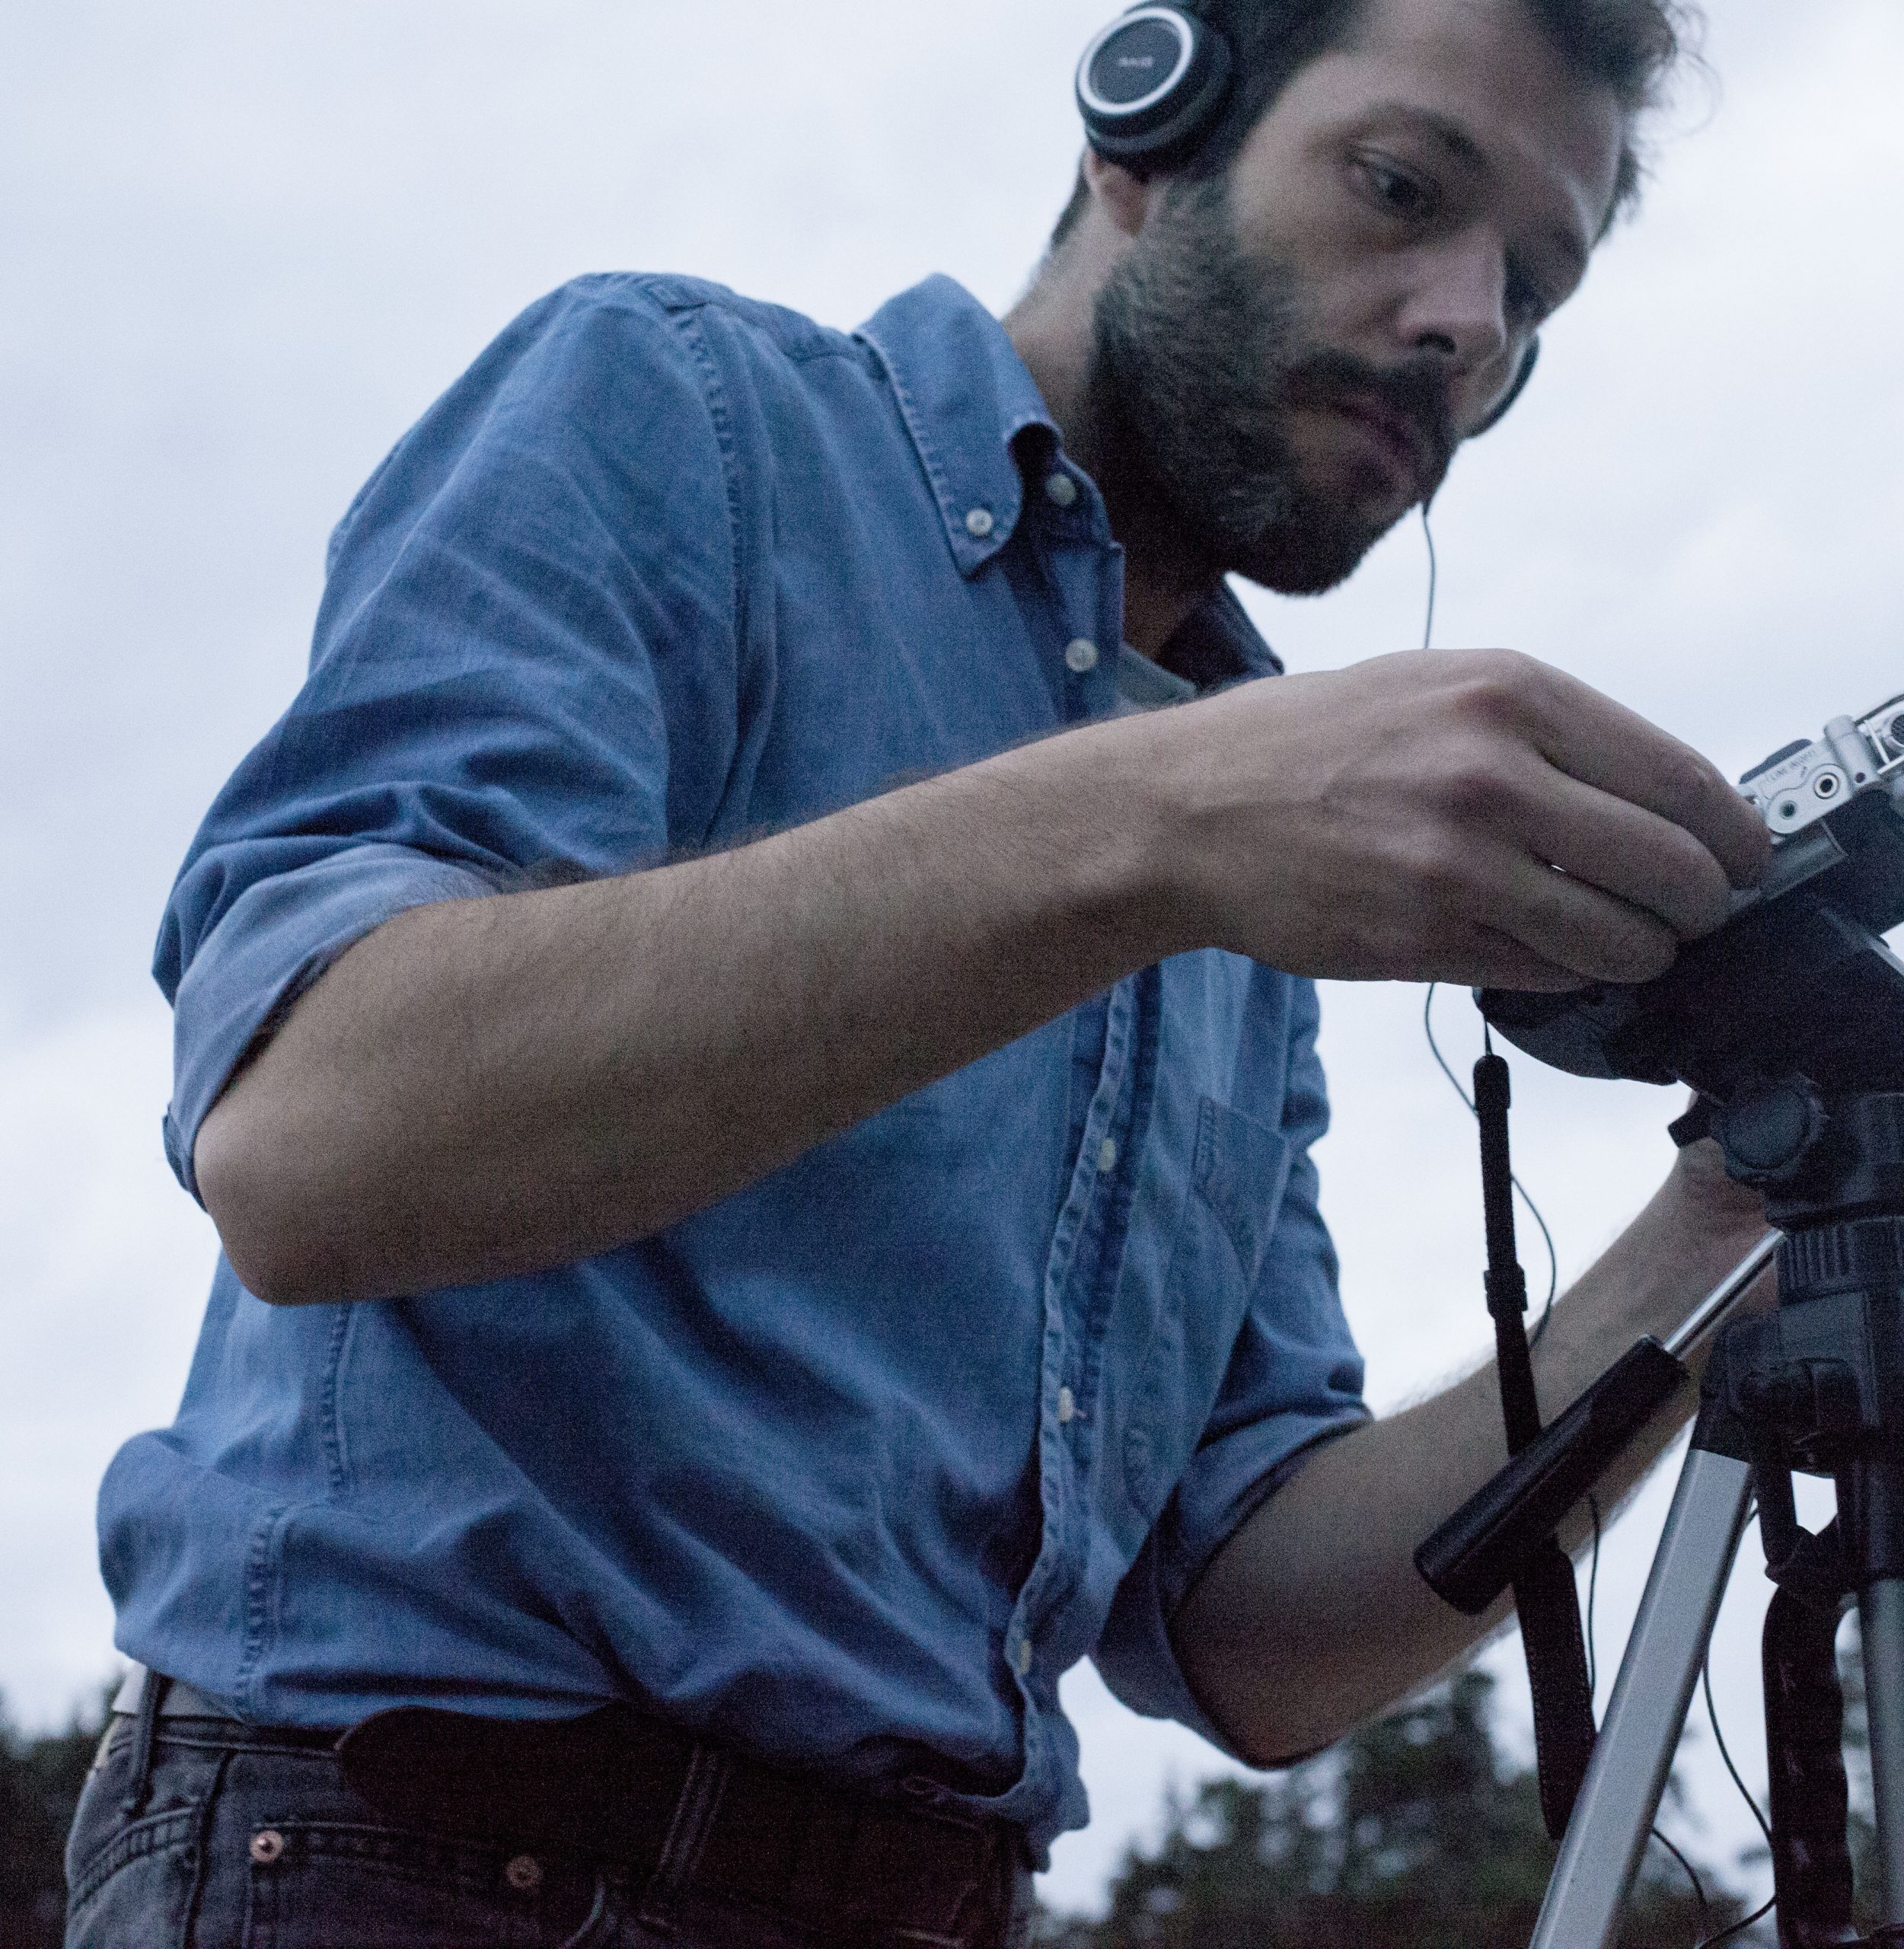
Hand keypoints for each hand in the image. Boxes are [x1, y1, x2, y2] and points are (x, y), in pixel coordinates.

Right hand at [1148, 648, 1769, 988]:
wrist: (1187, 810)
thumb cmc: (1306, 743)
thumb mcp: (1433, 686)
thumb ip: (1543, 727)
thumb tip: (1653, 795)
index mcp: (1507, 694)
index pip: (1681, 780)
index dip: (1734, 836)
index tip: (1742, 859)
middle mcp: (1491, 775)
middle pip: (1671, 869)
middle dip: (1699, 905)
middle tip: (1689, 914)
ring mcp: (1454, 865)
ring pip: (1618, 940)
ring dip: (1636, 952)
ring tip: (1617, 941)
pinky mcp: (1420, 940)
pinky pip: (1544, 974)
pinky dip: (1562, 971)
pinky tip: (1538, 949)